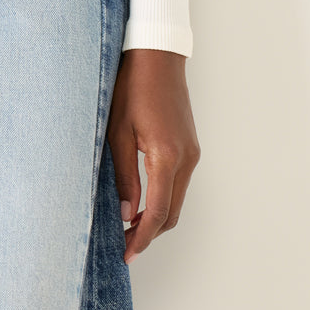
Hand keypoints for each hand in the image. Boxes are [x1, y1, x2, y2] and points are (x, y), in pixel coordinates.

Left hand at [107, 48, 199, 263]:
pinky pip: (178, 183)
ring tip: (129, 226)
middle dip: (149, 233)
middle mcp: (186, 159)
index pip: (158, 212)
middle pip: (172, 212)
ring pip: (177, 199)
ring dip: (157, 217)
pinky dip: (163, 198)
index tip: (127, 254)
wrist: (156, 55)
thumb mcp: (117, 131)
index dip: (142, 238)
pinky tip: (142, 200)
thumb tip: (126, 213)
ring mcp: (192, 152)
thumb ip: (123, 174)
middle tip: (124, 244)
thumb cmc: (132, 86)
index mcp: (166, 156)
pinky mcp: (190, 145)